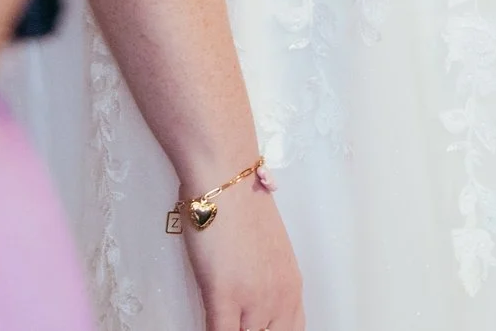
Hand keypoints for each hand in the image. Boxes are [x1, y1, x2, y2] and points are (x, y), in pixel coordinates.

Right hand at [182, 177, 303, 330]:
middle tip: (235, 323)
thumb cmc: (241, 204)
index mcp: (292, 287)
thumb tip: (249, 297)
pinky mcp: (224, 295)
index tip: (256, 327)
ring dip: (232, 330)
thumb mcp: (268, 251)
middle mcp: (280, 297)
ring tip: (219, 323)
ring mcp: (254, 299)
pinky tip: (203, 328)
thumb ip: (265, 281)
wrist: (225, 179)